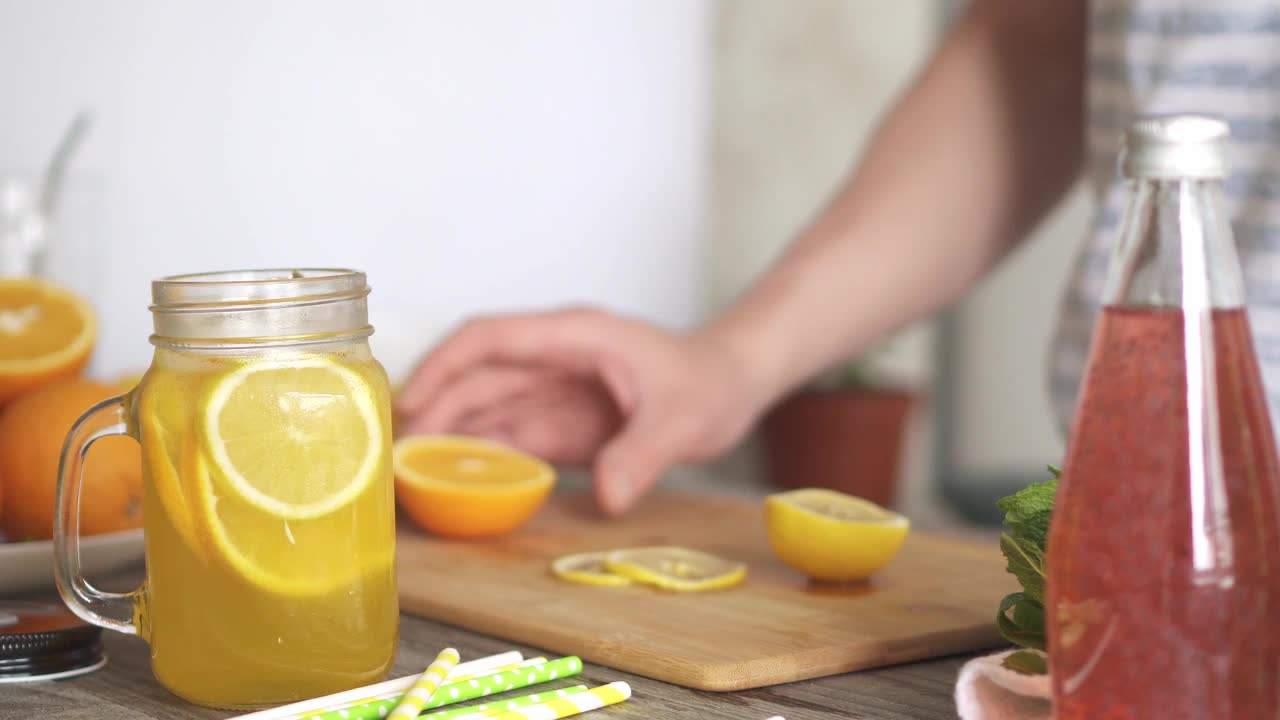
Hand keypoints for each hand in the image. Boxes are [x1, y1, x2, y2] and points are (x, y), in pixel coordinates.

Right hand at [395, 308, 766, 513]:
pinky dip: (478, 458)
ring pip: (484, 407)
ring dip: (447, 438)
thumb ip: (643, 453)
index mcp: (573, 337)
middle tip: (395, 458)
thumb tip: (609, 496)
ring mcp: (554, 390)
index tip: (411, 403)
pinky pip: (508, 436)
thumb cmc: (711, 383)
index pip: (490, 339)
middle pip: (475, 377)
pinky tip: (452, 485)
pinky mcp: (560, 422)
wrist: (734, 384)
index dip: (443, 366)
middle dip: (433, 411)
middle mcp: (554, 360)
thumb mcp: (682, 418)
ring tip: (408, 477)